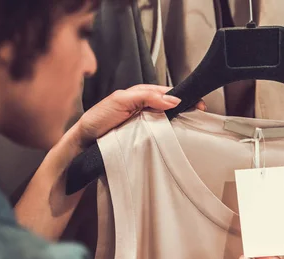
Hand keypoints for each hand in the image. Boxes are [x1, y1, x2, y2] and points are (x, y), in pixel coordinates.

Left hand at [66, 84, 205, 149]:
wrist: (84, 142)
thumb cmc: (98, 118)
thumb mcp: (121, 100)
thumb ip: (146, 97)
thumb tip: (172, 99)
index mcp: (141, 94)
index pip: (167, 92)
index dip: (183, 96)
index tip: (198, 104)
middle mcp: (145, 107)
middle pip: (171, 106)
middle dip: (185, 109)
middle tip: (199, 115)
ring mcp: (145, 123)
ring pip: (167, 121)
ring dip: (178, 124)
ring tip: (191, 126)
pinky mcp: (143, 137)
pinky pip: (160, 135)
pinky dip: (168, 136)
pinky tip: (175, 138)